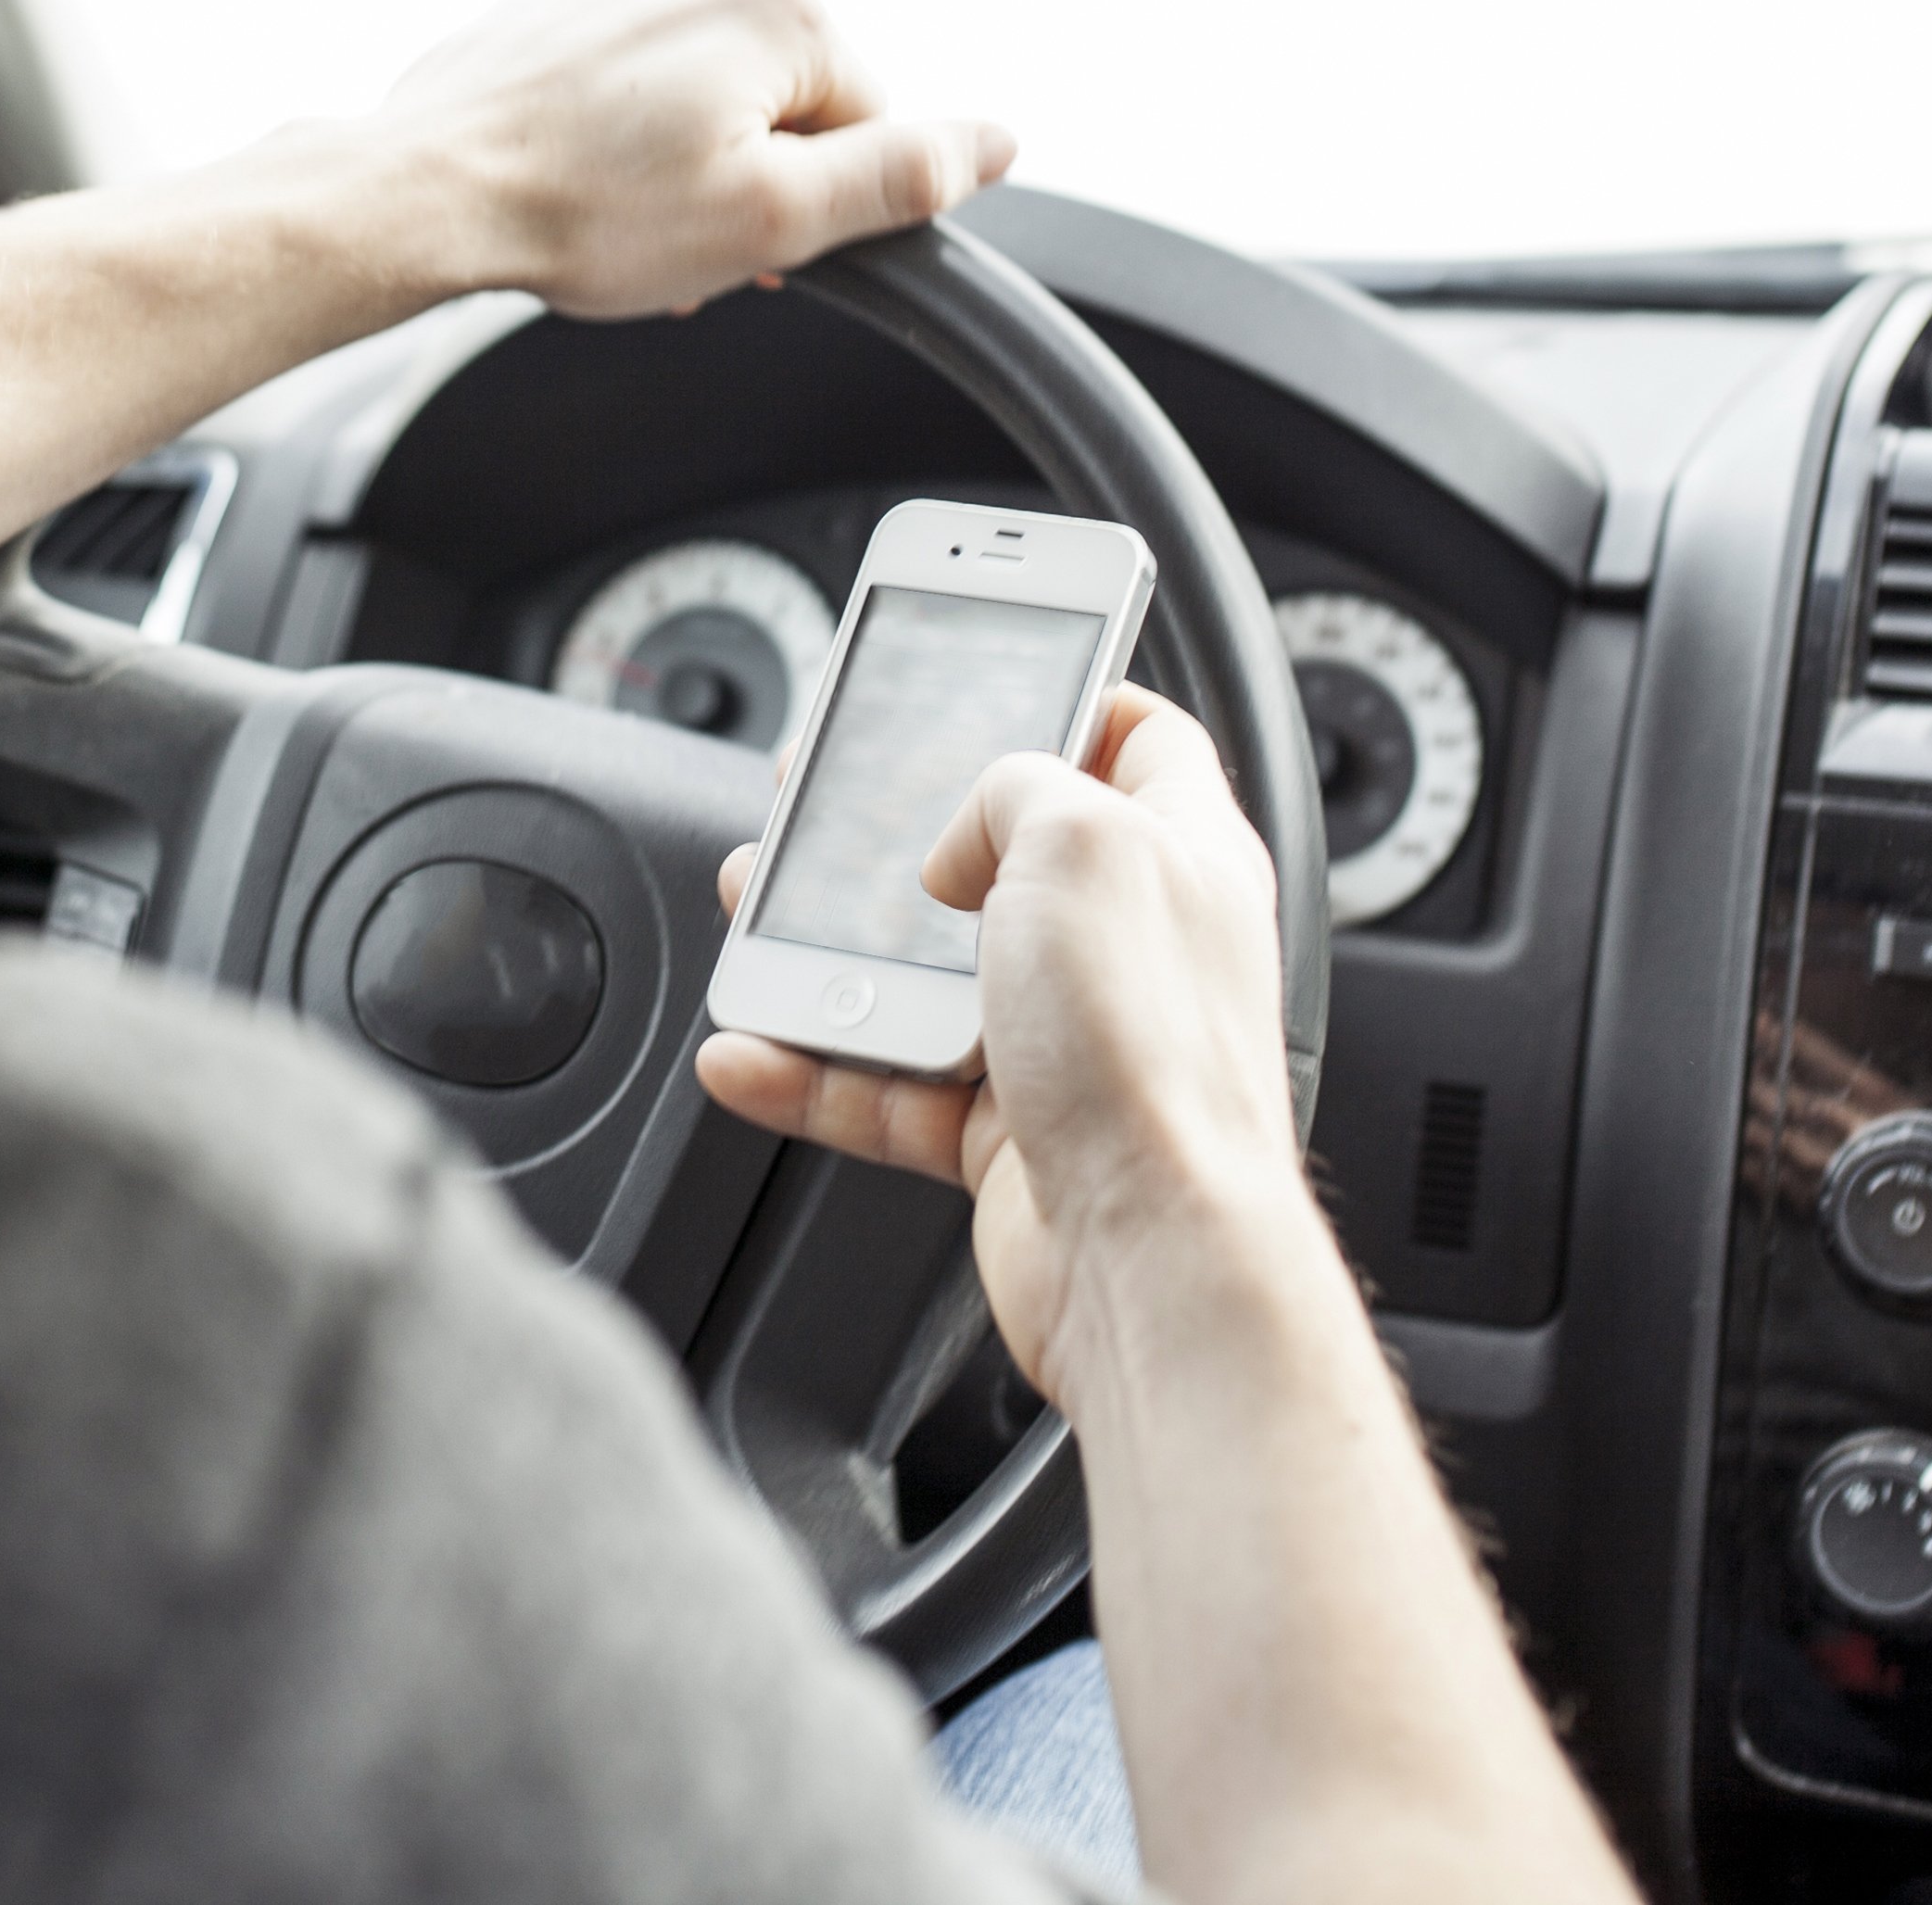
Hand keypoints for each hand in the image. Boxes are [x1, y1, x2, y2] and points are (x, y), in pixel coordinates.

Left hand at [365, 0, 1012, 319]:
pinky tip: (573, 174)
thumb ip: (902, 176)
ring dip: (678, 157)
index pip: (866, 122)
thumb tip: (998, 141)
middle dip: (743, 177)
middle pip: (780, 99)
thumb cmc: (588, 212)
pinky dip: (612, 125)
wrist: (426, 194)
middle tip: (674, 238)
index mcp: (780, 7)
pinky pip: (622, 70)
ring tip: (615, 215)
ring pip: (699, 87)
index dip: (815, 202)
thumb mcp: (775, 219)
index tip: (747, 240)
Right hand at [696, 684, 1315, 1411]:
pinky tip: (754, 1050)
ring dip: (828, 949)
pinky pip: (889, 1088)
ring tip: (756, 911)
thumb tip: (960, 835)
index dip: (1063, 693)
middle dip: (896, 827)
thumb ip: (1012, 786)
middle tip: (821, 798)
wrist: (1152, 1257)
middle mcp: (1128, 944)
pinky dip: (813, 1071)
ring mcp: (1069, 1043)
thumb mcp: (1079, 838)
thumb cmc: (1153, 1055)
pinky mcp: (1012, 1137)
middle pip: (1000, 854)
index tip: (983, 674)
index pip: (1135, 737)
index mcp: (1177, 853)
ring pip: (926, 974)